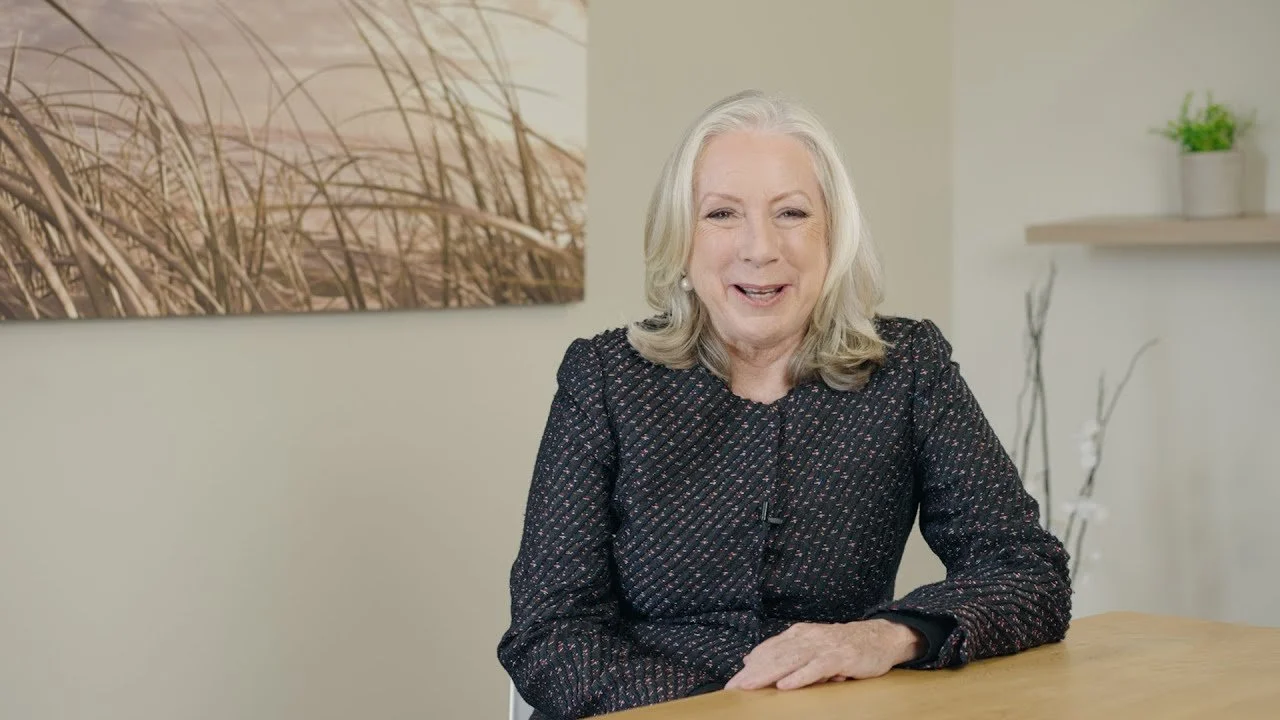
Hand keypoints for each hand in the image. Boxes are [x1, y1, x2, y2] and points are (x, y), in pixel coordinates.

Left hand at [724, 619, 924, 690]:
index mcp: (799, 634)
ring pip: (790, 660)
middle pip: (775, 655)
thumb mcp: (811, 645)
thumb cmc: (843, 646)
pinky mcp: (840, 657)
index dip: (750, 666)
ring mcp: (824, 646)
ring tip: (750, 686)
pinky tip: (785, 685)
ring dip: (768, 674)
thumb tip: (750, 660)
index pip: (769, 649)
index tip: (733, 682)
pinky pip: (816, 668)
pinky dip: (800, 677)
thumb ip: (784, 651)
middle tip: (734, 687)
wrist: (880, 637)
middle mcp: (808, 637)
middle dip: (753, 673)